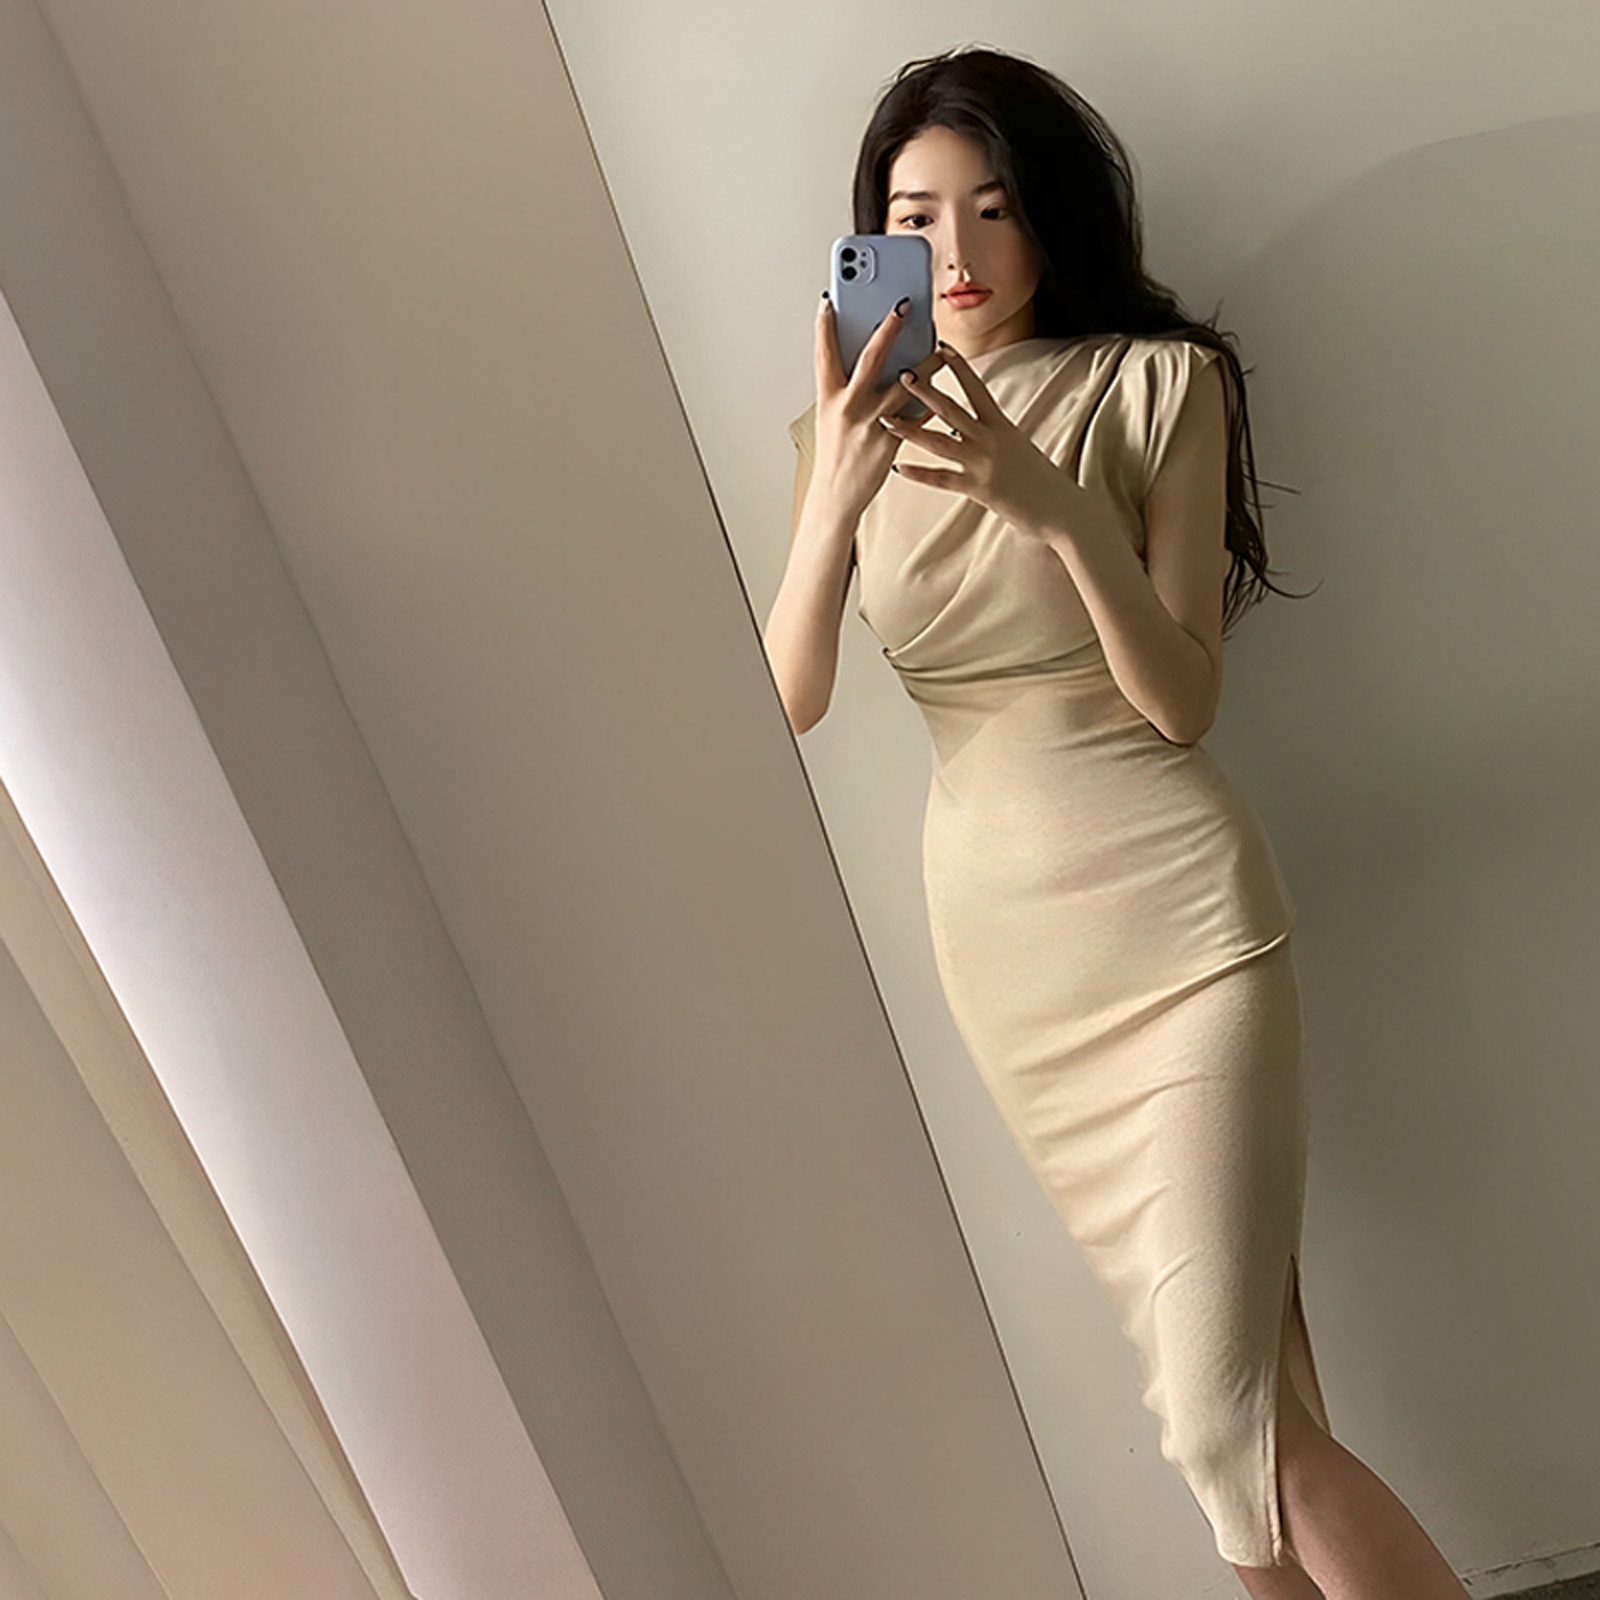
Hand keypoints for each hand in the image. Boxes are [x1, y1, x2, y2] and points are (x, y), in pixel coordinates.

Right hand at [812, 295, 945, 522]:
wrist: (837, 494)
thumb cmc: (835, 452)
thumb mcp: (830, 416)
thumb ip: (846, 389)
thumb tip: (867, 361)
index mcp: (828, 398)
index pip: (824, 354)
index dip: (825, 327)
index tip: (830, 301)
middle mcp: (849, 407)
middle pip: (872, 359)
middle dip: (889, 329)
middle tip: (904, 307)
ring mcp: (871, 423)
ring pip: (906, 386)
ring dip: (926, 365)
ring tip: (940, 349)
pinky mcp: (891, 441)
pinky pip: (916, 415)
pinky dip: (929, 402)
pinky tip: (941, 389)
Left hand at [879, 343, 1078, 535]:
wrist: (1061, 508)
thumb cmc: (1042, 480)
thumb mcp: (1019, 446)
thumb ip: (996, 433)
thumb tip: (980, 423)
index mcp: (1002, 425)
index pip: (977, 389)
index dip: (959, 367)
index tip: (942, 347)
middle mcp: (991, 439)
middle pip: (951, 409)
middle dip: (925, 391)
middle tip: (903, 374)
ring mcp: (983, 463)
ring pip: (939, 442)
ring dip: (910, 430)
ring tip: (887, 419)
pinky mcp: (978, 489)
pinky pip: (942, 479)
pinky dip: (919, 474)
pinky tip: (899, 468)